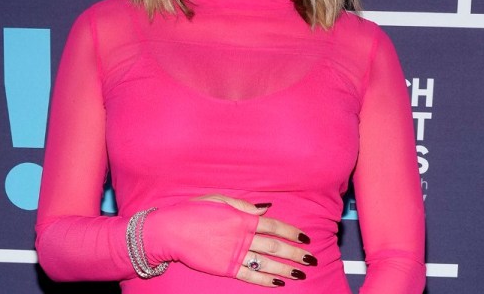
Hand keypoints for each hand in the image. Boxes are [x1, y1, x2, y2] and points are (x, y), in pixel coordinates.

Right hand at [143, 194, 314, 286]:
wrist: (172, 230)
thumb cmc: (194, 212)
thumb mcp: (219, 200)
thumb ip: (244, 206)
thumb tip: (266, 209)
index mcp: (242, 218)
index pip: (274, 226)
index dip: (291, 232)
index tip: (304, 238)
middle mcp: (242, 236)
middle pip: (275, 247)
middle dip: (295, 253)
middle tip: (311, 259)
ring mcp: (235, 254)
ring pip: (267, 263)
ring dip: (286, 269)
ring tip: (300, 273)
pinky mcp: (226, 267)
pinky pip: (251, 275)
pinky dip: (266, 279)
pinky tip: (278, 283)